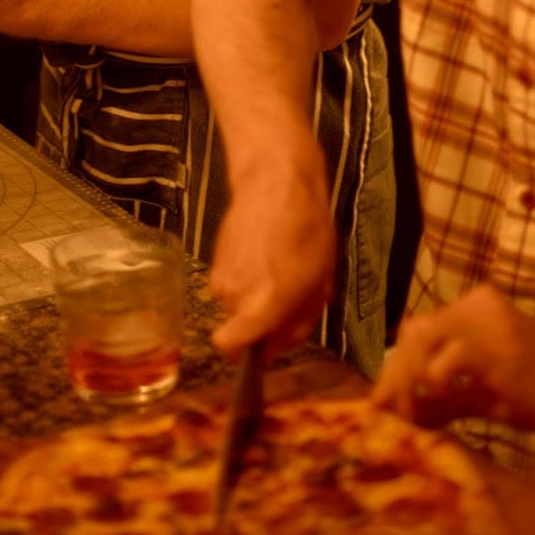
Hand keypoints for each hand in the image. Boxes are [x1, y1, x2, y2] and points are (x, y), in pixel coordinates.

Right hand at [209, 142, 336, 360]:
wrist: (276, 182)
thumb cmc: (308, 232)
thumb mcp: (319, 283)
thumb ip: (297, 323)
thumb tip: (274, 346)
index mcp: (262, 307)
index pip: (230, 350)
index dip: (247, 353)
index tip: (266, 339)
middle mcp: (234, 296)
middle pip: (240, 327)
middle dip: (260, 319)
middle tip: (287, 293)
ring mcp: (220, 274)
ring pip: (235, 303)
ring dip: (254, 294)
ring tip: (279, 266)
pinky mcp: (214, 255)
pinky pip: (230, 280)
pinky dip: (245, 274)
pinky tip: (264, 251)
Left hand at [373, 283, 534, 435]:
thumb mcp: (483, 392)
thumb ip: (445, 397)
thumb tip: (402, 411)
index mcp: (474, 307)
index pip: (419, 329)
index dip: (394, 365)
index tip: (382, 401)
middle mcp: (478, 305)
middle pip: (415, 332)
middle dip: (394, 374)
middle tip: (387, 410)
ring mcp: (489, 323)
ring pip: (425, 341)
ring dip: (409, 381)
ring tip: (412, 413)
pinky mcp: (500, 349)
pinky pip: (450, 361)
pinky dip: (435, 384)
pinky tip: (442, 402)